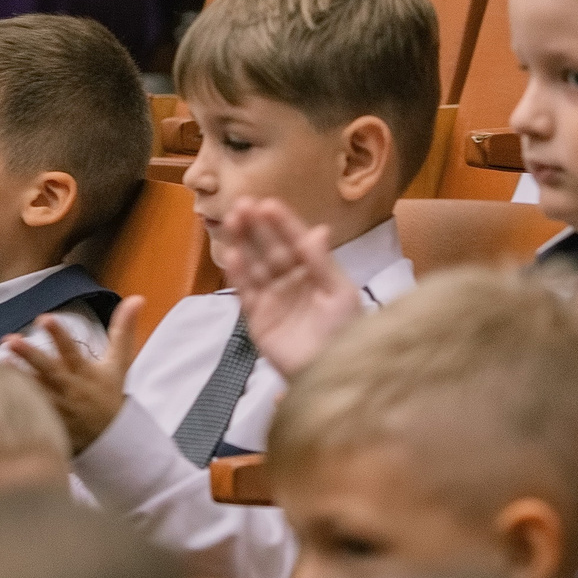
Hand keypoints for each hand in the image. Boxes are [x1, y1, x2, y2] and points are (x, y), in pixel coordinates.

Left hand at [4, 295, 145, 452]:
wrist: (109, 440)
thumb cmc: (109, 394)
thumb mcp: (119, 364)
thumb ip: (123, 330)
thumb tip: (137, 298)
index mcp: (85, 373)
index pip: (71, 351)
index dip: (58, 335)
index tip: (44, 318)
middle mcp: (69, 389)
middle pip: (48, 371)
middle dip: (30, 355)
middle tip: (11, 339)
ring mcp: (56, 408)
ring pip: (33, 391)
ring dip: (15, 378)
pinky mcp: (46, 424)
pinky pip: (27, 412)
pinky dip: (12, 401)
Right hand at [216, 197, 359, 380]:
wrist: (334, 374)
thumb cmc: (346, 332)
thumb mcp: (341, 294)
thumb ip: (324, 263)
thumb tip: (319, 228)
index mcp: (315, 272)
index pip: (296, 241)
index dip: (282, 223)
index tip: (268, 203)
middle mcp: (291, 281)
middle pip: (269, 249)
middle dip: (257, 227)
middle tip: (241, 204)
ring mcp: (272, 299)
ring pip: (254, 265)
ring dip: (243, 243)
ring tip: (232, 220)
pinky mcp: (257, 319)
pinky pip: (245, 293)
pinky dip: (237, 274)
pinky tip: (232, 254)